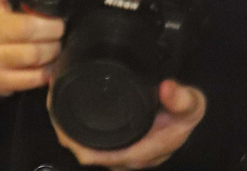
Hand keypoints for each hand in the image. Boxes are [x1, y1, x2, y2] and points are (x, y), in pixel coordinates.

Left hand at [51, 79, 206, 168]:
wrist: (186, 118)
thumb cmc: (184, 115)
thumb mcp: (192, 105)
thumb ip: (182, 98)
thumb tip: (167, 88)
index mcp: (143, 152)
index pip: (104, 156)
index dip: (81, 145)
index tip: (64, 127)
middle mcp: (129, 158)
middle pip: (89, 154)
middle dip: (69, 135)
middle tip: (54, 108)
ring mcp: (122, 154)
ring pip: (88, 149)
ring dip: (70, 132)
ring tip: (56, 109)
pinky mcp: (117, 146)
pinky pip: (92, 144)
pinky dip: (77, 131)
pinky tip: (66, 116)